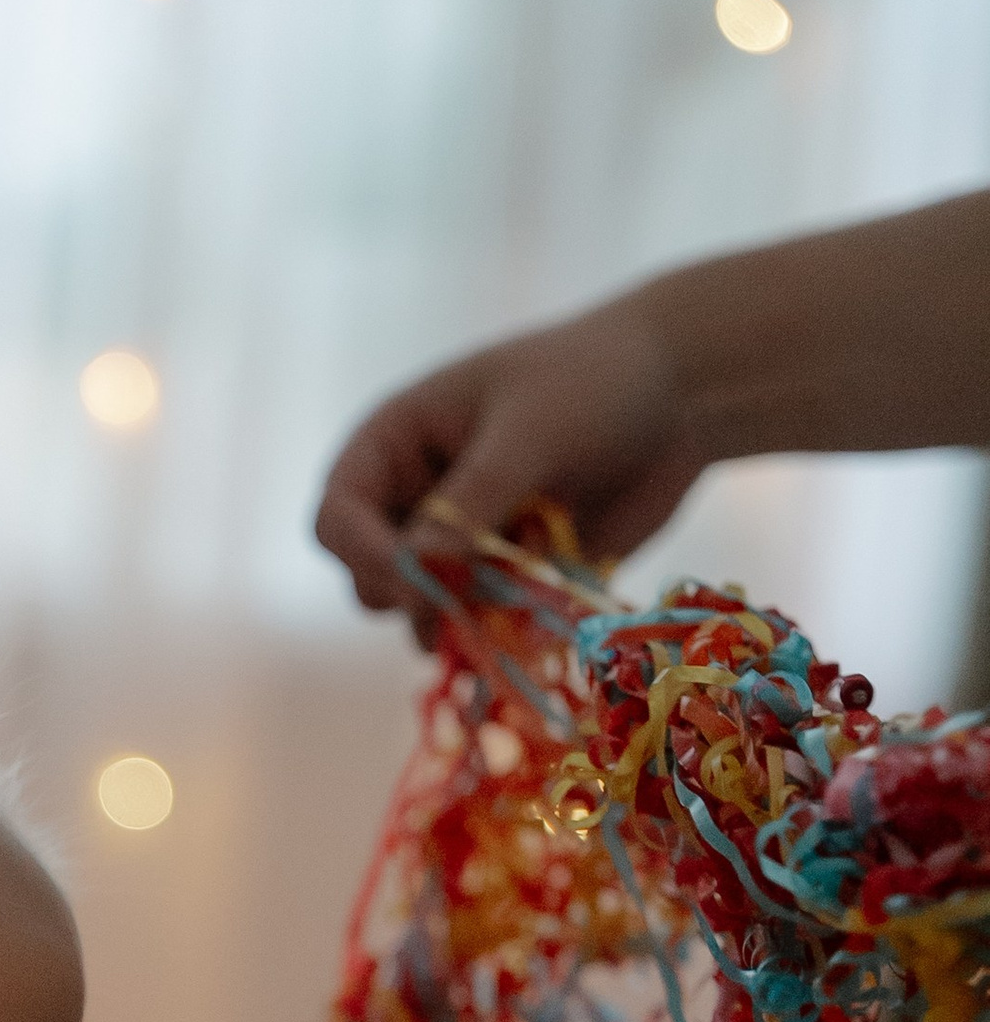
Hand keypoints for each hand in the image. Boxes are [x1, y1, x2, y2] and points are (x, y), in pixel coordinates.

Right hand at [314, 289, 703, 638]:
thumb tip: (414, 574)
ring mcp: (462, 548)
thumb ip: (472, 501)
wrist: (684, 394)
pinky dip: (507, 639)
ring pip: (425, 617)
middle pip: (370, 581)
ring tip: (517, 608)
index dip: (363, 554)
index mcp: (397, 444)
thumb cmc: (595, 383)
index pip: (337, 517)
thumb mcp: (530, 432)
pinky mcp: (509, 583)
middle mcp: (416, 502)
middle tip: (468, 602)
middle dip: (414, 599)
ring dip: (462, 626)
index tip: (415, 580)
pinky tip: (544, 623)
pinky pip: (485, 631)